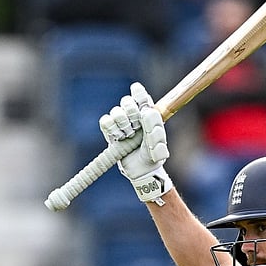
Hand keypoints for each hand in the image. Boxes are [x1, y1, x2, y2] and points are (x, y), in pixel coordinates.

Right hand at [100, 82, 173, 203]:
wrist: (140, 171)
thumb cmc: (153, 157)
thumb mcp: (159, 145)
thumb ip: (155, 128)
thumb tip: (145, 111)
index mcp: (148, 114)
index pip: (141, 95)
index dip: (139, 94)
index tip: (139, 99)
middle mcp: (134, 115)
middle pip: (126, 100)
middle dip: (131, 112)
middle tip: (137, 127)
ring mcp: (121, 123)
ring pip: (115, 111)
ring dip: (122, 124)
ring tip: (128, 136)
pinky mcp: (110, 131)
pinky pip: (105, 121)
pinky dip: (111, 129)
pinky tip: (118, 138)